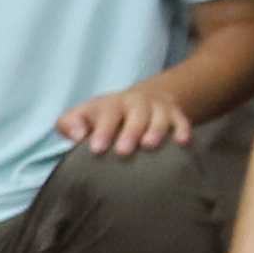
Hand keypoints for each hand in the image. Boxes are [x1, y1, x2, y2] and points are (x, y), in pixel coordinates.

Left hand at [54, 84, 193, 154]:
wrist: (141, 101)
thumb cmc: (104, 118)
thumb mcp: (83, 115)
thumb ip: (70, 124)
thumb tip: (76, 136)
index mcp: (111, 104)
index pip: (106, 114)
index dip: (102, 130)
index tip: (96, 149)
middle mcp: (135, 103)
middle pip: (135, 114)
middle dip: (130, 132)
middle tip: (123, 151)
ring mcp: (157, 108)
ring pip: (159, 116)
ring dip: (156, 130)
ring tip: (149, 145)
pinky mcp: (175, 114)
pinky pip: (181, 120)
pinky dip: (183, 130)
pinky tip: (182, 142)